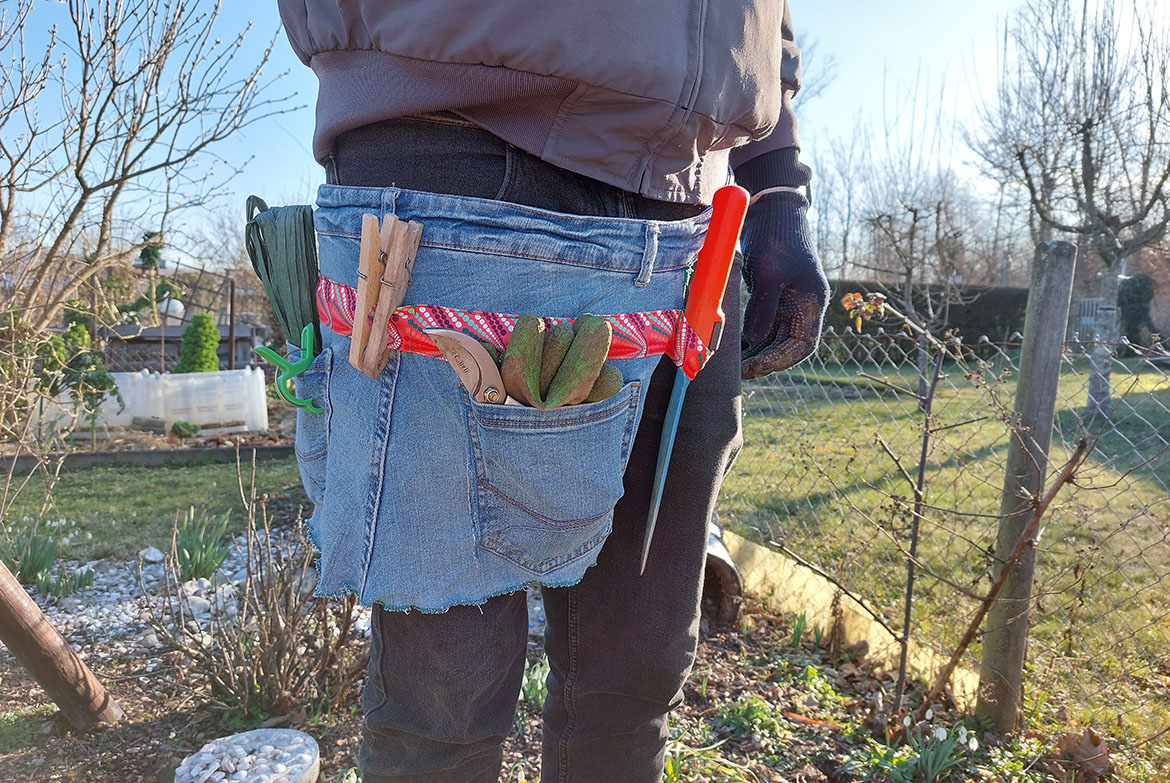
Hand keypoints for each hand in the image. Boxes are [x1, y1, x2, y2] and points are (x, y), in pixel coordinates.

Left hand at [739, 190, 828, 378]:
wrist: (771, 211)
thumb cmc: (775, 238)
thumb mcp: (768, 274)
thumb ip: (763, 308)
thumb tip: (753, 340)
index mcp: (811, 302)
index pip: (802, 345)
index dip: (779, 361)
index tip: (754, 368)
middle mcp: (804, 307)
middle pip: (788, 347)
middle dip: (764, 361)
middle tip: (737, 372)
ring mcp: (789, 303)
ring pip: (774, 339)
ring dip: (755, 352)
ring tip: (731, 363)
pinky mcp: (774, 298)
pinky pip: (765, 326)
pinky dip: (751, 338)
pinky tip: (733, 347)